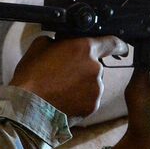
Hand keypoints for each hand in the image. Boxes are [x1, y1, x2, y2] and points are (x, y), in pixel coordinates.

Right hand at [9, 35, 127, 118]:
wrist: (28, 107)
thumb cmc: (31, 76)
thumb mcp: (40, 45)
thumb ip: (59, 41)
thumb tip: (63, 43)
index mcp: (84, 48)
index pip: (112, 42)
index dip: (118, 45)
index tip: (121, 48)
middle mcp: (95, 68)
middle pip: (96, 65)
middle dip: (84, 68)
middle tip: (64, 74)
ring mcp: (96, 89)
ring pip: (93, 83)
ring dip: (82, 85)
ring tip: (60, 89)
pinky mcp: (92, 106)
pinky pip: (89, 99)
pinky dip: (80, 99)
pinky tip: (64, 100)